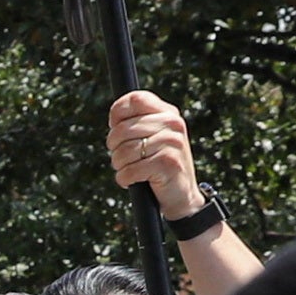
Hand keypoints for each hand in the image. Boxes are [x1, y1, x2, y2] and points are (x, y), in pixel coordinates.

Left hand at [107, 88, 205, 217]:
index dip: (117, 113)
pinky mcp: (167, 163)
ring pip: (124, 151)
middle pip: (122, 129)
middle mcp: (173, 124)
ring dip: (119, 165)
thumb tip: (114, 118)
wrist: (181, 196)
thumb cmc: (159, 165)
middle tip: (121, 157)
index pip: (136, 99)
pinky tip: (133, 181)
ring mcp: (172, 143)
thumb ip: (137, 123)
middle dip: (114, 147)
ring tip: (129, 170)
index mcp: (168, 113)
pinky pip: (130, 170)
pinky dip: (124, 179)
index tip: (115, 127)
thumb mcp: (153, 137)